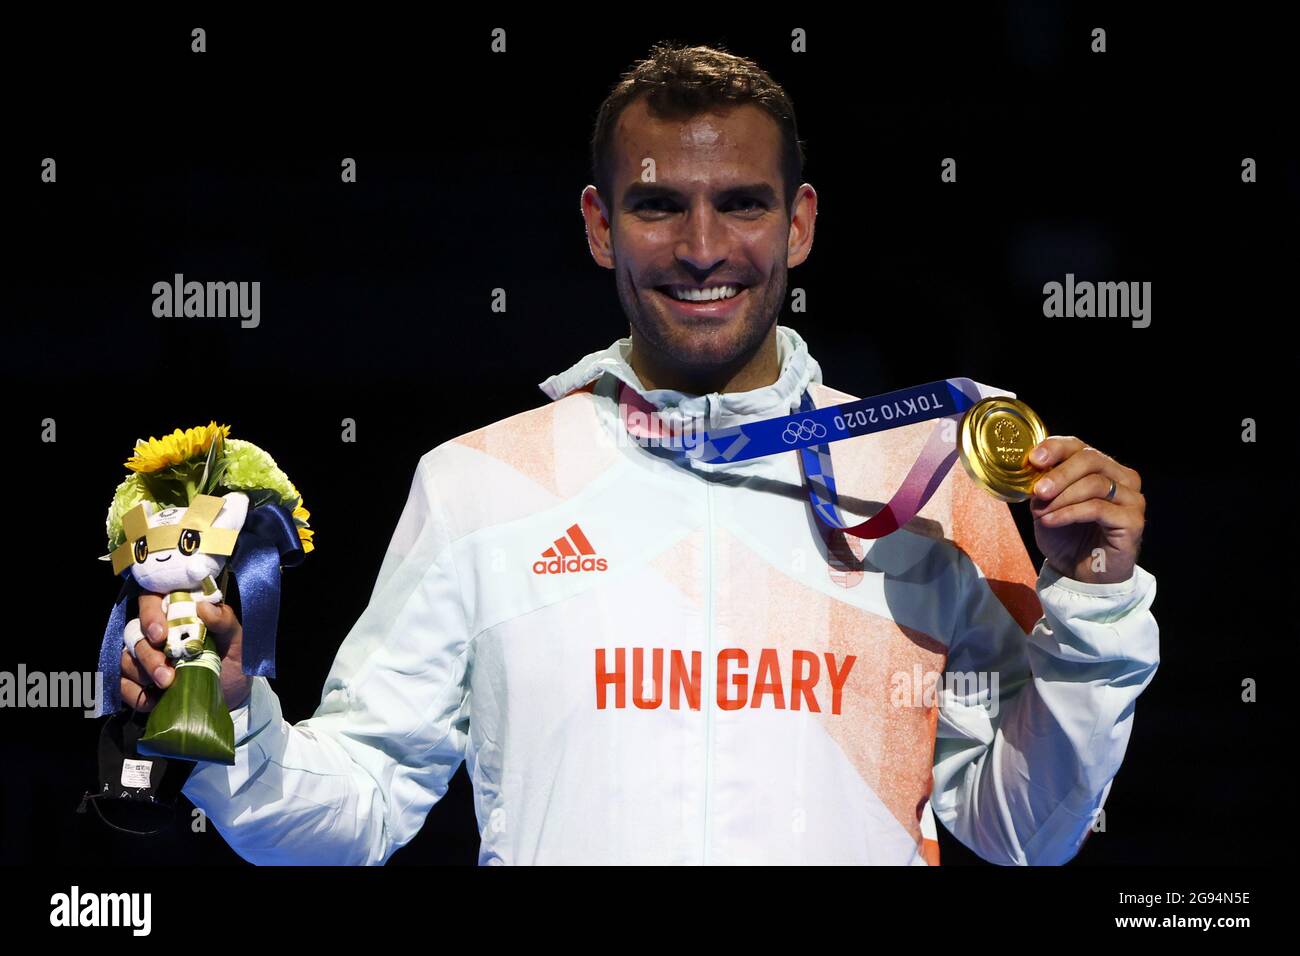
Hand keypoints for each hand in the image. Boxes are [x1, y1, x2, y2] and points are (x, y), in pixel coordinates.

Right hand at [119, 594, 252, 712]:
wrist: (231, 696)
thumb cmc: (232, 661)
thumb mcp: (236, 640)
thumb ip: (224, 621)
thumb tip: (204, 607)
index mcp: (178, 614)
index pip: (152, 600)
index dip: (150, 613)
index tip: (160, 634)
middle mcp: (156, 632)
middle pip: (135, 633)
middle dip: (148, 654)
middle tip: (166, 673)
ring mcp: (145, 657)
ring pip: (127, 658)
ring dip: (143, 673)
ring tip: (166, 685)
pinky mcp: (138, 682)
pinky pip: (123, 684)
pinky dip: (134, 694)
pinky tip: (154, 700)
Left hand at [1027, 437, 1144, 584]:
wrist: (1081, 574)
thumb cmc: (1067, 537)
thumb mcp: (1047, 505)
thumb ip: (1043, 485)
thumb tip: (1031, 469)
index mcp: (1101, 468)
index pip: (1079, 446)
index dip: (1055, 448)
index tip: (1033, 459)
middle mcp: (1122, 478)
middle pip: (1090, 459)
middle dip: (1059, 474)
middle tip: (1037, 490)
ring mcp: (1131, 498)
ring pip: (1095, 483)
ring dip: (1062, 497)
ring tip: (1040, 513)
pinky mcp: (1133, 521)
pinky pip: (1098, 508)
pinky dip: (1069, 513)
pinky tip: (1051, 521)